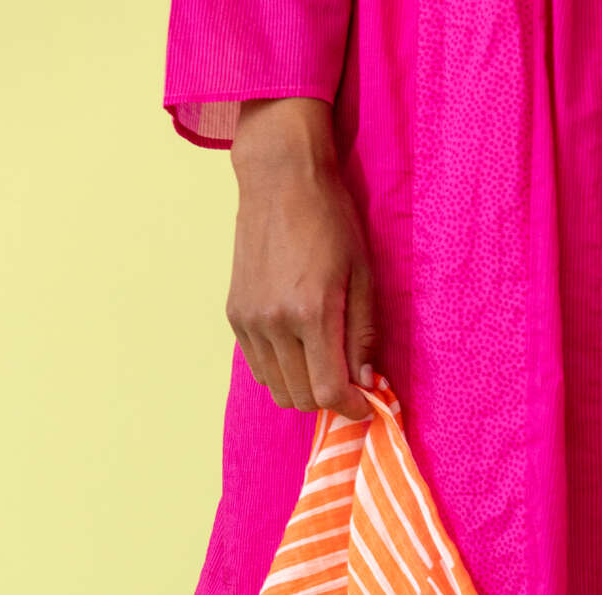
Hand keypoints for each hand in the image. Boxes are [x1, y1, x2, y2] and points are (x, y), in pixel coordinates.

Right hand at [227, 99, 376, 420]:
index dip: (352, 409)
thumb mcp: (363, 276)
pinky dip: (282, 370)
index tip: (366, 405)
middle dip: (330, 399)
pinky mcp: (235, 314)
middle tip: (348, 380)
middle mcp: (274, 322)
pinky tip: (299, 347)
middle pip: (301, 398)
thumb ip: (364, 335)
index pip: (328, 392)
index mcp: (312, 313)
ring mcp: (250, 320)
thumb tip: (365, 383)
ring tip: (324, 363)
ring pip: (278, 389)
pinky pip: (259, 367)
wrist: (280, 178)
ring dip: (304, 387)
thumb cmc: (331, 221)